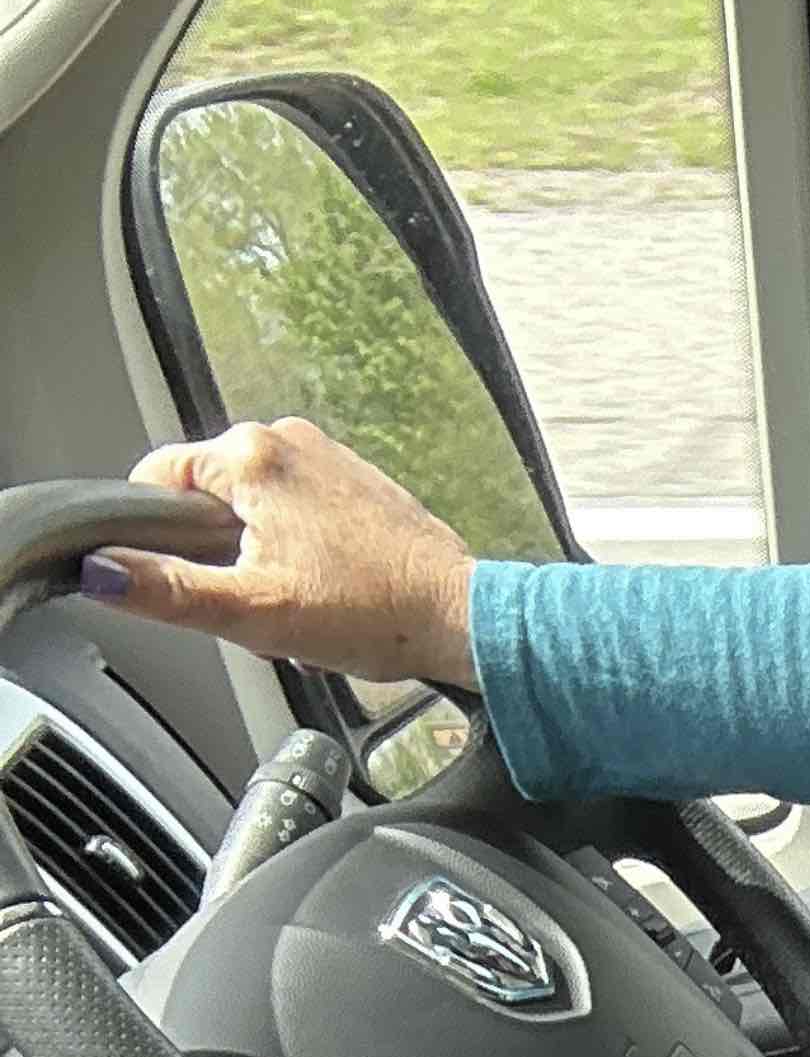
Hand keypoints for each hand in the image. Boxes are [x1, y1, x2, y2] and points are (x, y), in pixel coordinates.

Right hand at [84, 419, 481, 690]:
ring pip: (254, 504)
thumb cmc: (373, 613)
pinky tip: (330, 581)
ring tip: (304, 593)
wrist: (461, 619)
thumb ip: (168, 591)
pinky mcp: (355, 479)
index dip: (159, 535)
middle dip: (219, 549)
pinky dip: (299, 544)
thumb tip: (100, 574)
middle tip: (263, 597)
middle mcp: (286, 437)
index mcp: (249, 455)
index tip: (193, 577)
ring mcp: (326, 454)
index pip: (156, 478)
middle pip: (208, 494)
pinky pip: (298, 507)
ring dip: (261, 551)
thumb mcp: (254, 612)